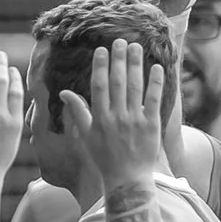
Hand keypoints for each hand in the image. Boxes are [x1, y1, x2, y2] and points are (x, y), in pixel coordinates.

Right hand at [60, 38, 168, 190]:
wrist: (127, 179)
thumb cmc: (105, 159)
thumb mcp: (87, 136)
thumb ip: (78, 113)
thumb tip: (65, 92)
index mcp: (100, 119)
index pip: (99, 87)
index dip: (100, 67)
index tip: (101, 50)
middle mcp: (117, 117)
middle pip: (118, 83)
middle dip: (118, 60)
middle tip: (120, 41)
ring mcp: (135, 120)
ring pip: (135, 87)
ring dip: (135, 65)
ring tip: (136, 47)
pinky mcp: (151, 125)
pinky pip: (154, 100)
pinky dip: (155, 83)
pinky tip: (156, 67)